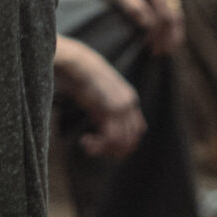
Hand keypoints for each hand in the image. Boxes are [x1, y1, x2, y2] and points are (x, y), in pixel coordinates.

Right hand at [54, 36, 145, 159]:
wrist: (79, 65)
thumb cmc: (85, 80)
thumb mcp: (101, 98)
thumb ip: (107, 114)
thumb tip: (105, 133)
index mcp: (130, 100)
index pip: (138, 130)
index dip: (125, 144)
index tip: (106, 147)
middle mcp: (129, 105)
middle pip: (132, 140)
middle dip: (115, 151)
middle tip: (96, 150)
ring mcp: (121, 107)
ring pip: (121, 142)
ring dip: (104, 149)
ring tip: (88, 146)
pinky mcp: (109, 110)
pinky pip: (109, 138)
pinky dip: (98, 146)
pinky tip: (84, 141)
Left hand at [94, 0, 184, 55]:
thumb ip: (133, 6)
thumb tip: (148, 25)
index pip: (164, 15)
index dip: (158, 34)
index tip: (150, 48)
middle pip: (174, 16)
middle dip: (169, 37)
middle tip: (159, 54)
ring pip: (175, 15)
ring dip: (170, 34)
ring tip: (163, 51)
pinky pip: (169, 12)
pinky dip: (167, 27)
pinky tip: (162, 40)